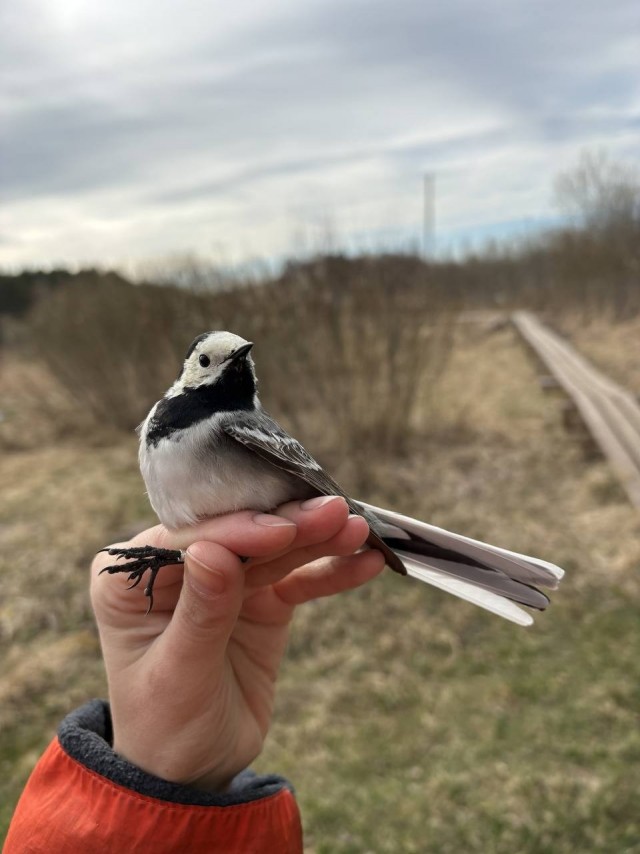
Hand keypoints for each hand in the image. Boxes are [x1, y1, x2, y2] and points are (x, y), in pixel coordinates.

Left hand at [91, 496, 384, 791]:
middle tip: (335, 512)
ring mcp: (225, 580)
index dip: (239, 530)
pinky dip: (330, 573)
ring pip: (275, 551)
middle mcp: (177, 567)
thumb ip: (201, 612)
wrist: (194, 769)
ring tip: (359, 529)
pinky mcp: (260, 598)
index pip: (190, 538)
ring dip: (318, 540)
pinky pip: (298, 580)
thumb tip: (214, 550)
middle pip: (239, 535)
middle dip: (288, 525)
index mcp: (130, 578)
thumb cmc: (165, 725)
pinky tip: (365, 561)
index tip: (284, 528)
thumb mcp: (179, 675)